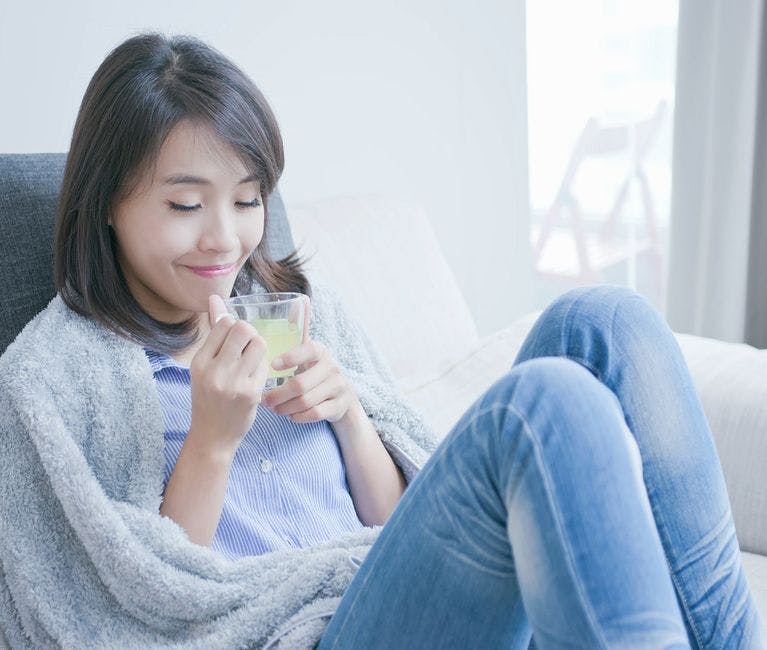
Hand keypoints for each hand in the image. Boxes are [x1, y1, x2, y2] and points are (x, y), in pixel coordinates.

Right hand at [187, 294, 269, 455]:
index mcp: (199, 361)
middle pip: (243, 329)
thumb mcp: (204, 366)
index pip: (224, 324)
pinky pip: (266, 365)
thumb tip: (215, 298)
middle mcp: (214, 370)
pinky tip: (255, 378)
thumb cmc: (209, 397)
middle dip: (250, 334)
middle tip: (248, 348)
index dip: (234, 328)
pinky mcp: (251, 393)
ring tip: (252, 361)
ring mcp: (233, 383)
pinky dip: (263, 367)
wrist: (212, 436)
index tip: (234, 342)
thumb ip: (213, 334)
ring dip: (260, 348)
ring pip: (259, 344)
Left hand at [261, 302, 356, 423]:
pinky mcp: (339, 405)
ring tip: (273, 408)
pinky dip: (298, 417)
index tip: (272, 365)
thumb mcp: (307, 351)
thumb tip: (302, 297)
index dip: (290, 358)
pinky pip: (315, 414)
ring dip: (285, 407)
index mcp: (320, 350)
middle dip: (278, 394)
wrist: (341, 395)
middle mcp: (332, 367)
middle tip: (264, 400)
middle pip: (301, 384)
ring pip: (307, 401)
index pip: (307, 351)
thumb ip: (299, 329)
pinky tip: (289, 415)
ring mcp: (338, 387)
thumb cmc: (313, 370)